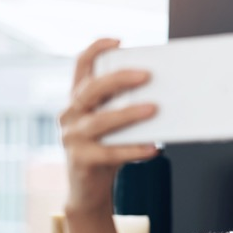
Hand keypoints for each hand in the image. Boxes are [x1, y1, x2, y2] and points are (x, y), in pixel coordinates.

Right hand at [60, 38, 158, 212]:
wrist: (88, 191)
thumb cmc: (106, 151)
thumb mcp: (112, 125)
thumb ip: (124, 107)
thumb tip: (162, 94)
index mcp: (78, 100)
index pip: (81, 67)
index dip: (96, 50)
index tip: (117, 40)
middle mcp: (71, 115)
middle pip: (91, 89)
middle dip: (118, 79)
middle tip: (146, 75)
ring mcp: (73, 138)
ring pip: (100, 120)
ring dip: (128, 113)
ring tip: (153, 109)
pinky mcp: (82, 160)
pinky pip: (110, 153)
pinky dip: (134, 149)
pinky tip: (153, 149)